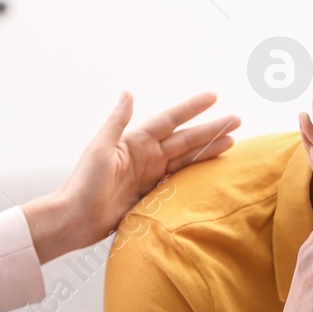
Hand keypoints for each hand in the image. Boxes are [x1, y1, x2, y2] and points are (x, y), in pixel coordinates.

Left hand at [23, 91, 239, 262]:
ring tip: (233, 142)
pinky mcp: (151, 195)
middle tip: (237, 120)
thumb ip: (117, 122)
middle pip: (185, 139)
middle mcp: (146, 156)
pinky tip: (212, 169)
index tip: (213, 97)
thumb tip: (127, 92)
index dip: (191, 109)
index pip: (170, 121)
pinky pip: (180, 181)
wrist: (75, 219)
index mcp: (135, 142)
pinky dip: (196, 173)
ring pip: (187, 159)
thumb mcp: (100, 148)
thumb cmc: (84, 184)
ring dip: (209, 150)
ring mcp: (150, 175)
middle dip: (211, 130)